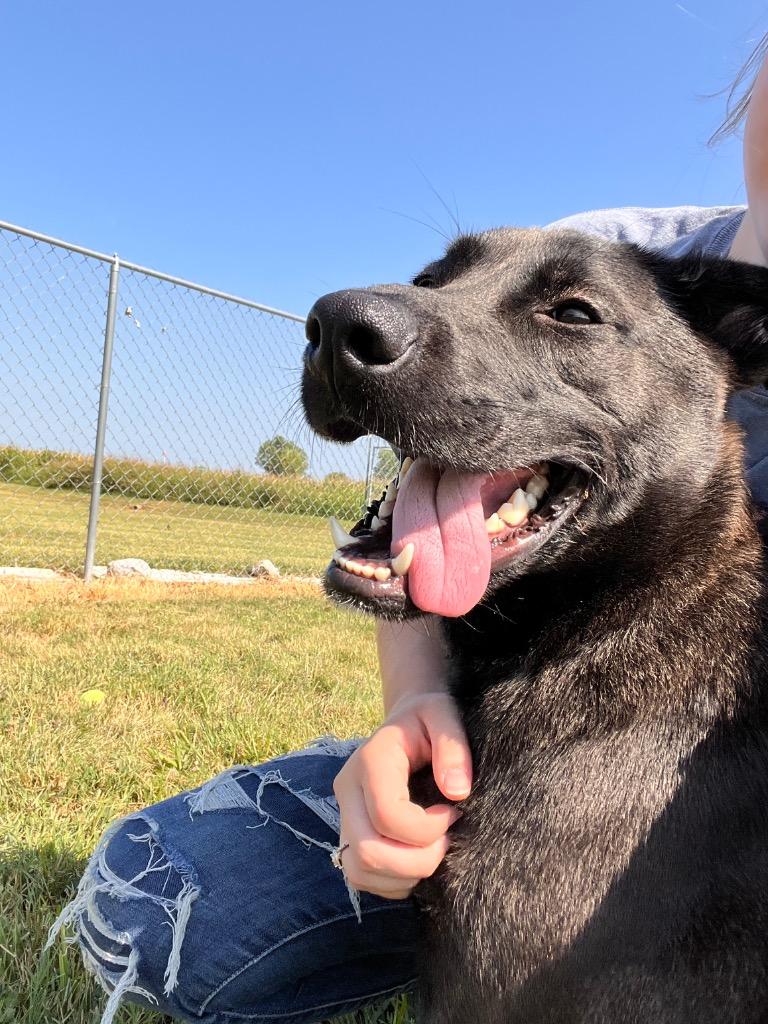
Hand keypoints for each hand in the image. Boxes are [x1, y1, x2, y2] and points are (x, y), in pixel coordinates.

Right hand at [333, 691, 471, 898]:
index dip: (428, 829)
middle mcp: (348, 790)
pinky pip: (362, 877)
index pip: (388, 815)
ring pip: (361, 870)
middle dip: (418, 861)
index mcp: (370, 760)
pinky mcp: (348, 835)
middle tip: (446, 841)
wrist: (405, 723)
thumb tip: (457, 791)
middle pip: (368, 851)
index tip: (453, 812)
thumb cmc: (427, 720)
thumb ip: (453, 746)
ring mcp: (344, 816)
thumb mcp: (444, 715)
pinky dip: (394, 881)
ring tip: (433, 850)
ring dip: (405, 875)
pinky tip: (418, 857)